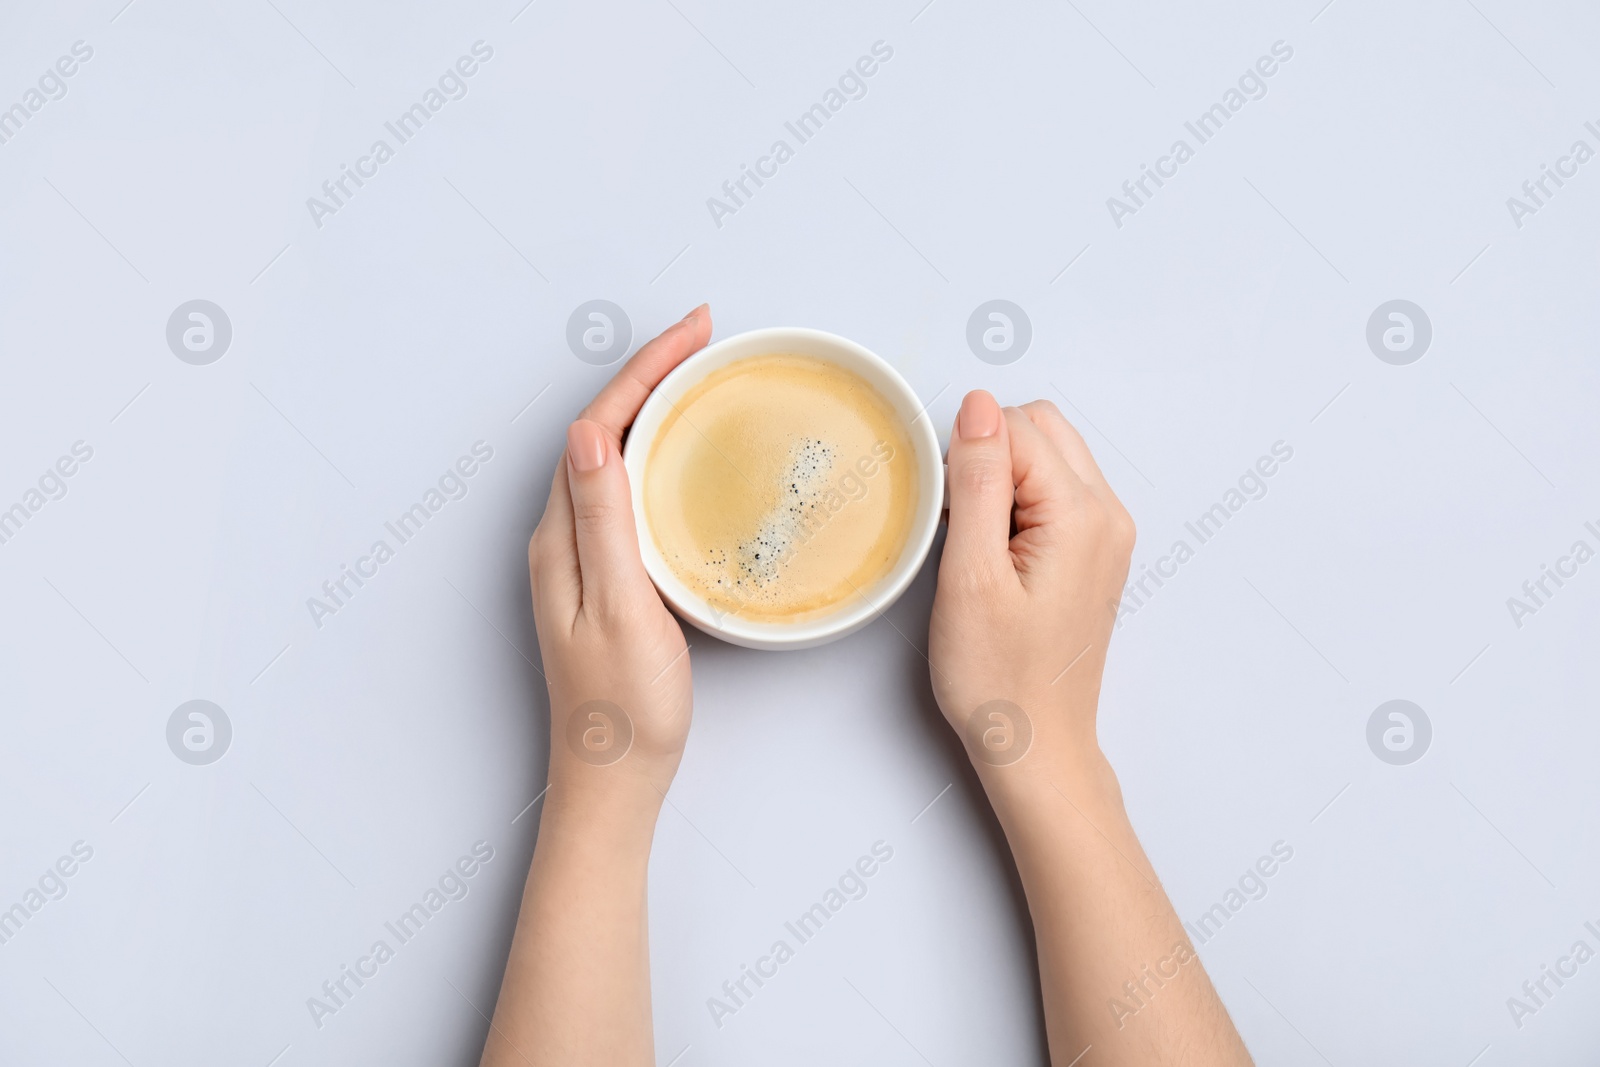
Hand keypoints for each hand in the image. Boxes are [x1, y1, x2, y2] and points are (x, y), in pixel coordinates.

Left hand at [528, 305, 711, 798]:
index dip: (646, 371)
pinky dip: (658, 454)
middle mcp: (563, 538)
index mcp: (562, 537)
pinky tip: (685, 457)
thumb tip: (585, 433)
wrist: (614, 780)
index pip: (600, 426)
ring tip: (700, 376)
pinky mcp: (605, 577)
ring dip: (654, 408)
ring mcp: (581, 558)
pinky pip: (627, 491)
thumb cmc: (624, 709)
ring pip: (615, 457)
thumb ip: (604, 521)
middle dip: (652, 374)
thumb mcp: (620, 608)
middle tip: (707, 339)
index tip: (695, 333)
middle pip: (604, 430)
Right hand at [928, 389, 1135, 776]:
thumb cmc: (999, 678)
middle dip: (989, 457)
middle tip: (961, 528)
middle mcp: (1108, 515)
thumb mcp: (970, 575)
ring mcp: (1107, 534)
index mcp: (1082, 515)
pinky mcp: (1095, 552)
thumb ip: (976, 480)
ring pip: (1048, 456)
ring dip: (1002, 481)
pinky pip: (1054, 492)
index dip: (965, 458)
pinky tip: (995, 555)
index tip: (948, 517)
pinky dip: (1017, 504)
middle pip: (1041, 429)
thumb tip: (979, 406)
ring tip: (978, 547)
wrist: (1036, 745)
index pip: (1016, 427)